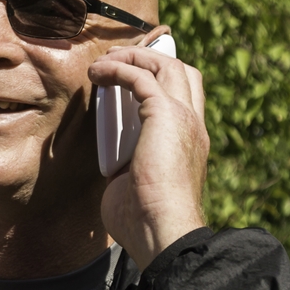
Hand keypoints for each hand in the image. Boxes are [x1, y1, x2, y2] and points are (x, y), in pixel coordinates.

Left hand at [88, 38, 208, 269]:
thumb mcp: (135, 187)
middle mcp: (193, 125)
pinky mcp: (165, 114)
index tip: (127, 79)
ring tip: (102, 64)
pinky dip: (118, 68)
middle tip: (115, 61)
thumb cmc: (145, 222)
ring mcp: (183, 118)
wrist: (162, 231)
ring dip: (131, 58)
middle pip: (182, 71)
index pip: (186, 97)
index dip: (161, 80)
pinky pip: (141, 76)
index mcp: (191, 143)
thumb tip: (114, 170)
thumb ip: (129, 169)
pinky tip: (96, 75)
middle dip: (148, 58)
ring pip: (165, 65)